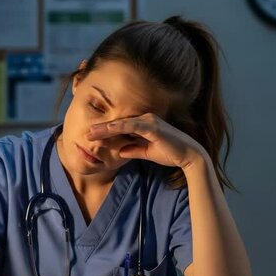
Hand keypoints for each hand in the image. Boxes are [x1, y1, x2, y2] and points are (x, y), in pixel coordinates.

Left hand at [87, 114, 205, 170]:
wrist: (189, 156)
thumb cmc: (170, 153)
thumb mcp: (146, 153)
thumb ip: (132, 150)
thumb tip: (119, 152)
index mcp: (143, 125)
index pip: (120, 127)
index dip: (105, 132)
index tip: (91, 137)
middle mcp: (145, 119)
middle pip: (118, 123)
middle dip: (101, 128)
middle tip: (85, 133)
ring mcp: (149, 121)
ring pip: (122, 123)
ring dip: (106, 128)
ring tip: (91, 133)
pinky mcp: (152, 127)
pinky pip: (132, 125)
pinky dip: (119, 127)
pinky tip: (108, 129)